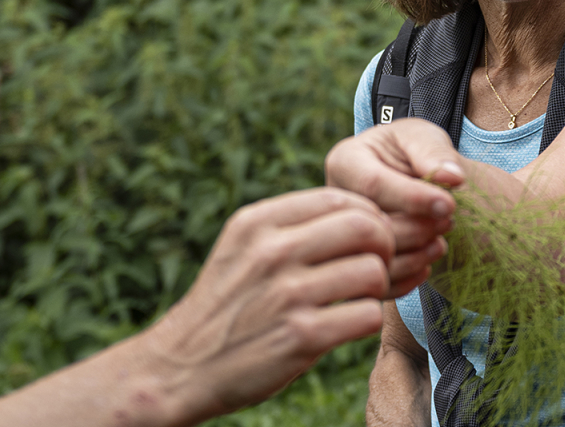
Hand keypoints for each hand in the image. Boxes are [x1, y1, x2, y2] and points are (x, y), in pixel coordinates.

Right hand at [141, 187, 399, 421]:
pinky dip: (368, 320)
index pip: (340, 197)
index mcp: (258, 222)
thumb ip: (292, 225)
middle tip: (374, 266)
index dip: (367, 216)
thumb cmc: (226, 303)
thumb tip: (363, 211)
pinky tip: (349, 324)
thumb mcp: (242, 247)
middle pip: (366, 227)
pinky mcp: (300, 337)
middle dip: (383, 246)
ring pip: (372, 271)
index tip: (366, 238)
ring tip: (359, 297)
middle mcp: (272, 252)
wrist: (181, 367)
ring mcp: (286, 294)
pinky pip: (367, 315)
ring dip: (378, 288)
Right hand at [326, 118, 464, 293]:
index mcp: (344, 162)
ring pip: (373, 259)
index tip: (449, 204)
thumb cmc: (410, 151)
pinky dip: (409, 278)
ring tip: (440, 238)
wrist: (402, 174)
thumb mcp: (421, 137)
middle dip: (417, 227)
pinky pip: (377, 284)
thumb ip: (434, 153)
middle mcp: (333, 204)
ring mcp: (337, 238)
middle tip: (448, 220)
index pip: (373, 185)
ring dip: (416, 254)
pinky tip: (428, 260)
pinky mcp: (351, 265)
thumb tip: (452, 178)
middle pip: (371, 227)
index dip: (414, 197)